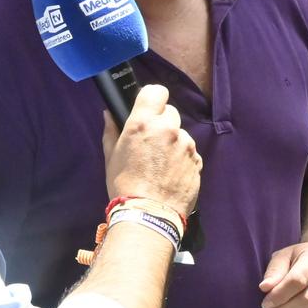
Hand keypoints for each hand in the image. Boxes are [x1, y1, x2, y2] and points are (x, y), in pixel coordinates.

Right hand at [103, 85, 200, 214]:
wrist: (149, 215)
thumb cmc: (125, 186)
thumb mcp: (111, 157)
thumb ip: (112, 130)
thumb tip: (110, 113)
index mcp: (144, 123)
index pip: (156, 91)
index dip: (152, 99)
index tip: (149, 109)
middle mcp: (168, 129)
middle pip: (170, 113)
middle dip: (162, 123)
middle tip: (152, 143)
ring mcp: (186, 145)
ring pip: (181, 134)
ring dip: (173, 143)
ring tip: (161, 164)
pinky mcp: (198, 160)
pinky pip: (190, 152)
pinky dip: (182, 158)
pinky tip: (171, 174)